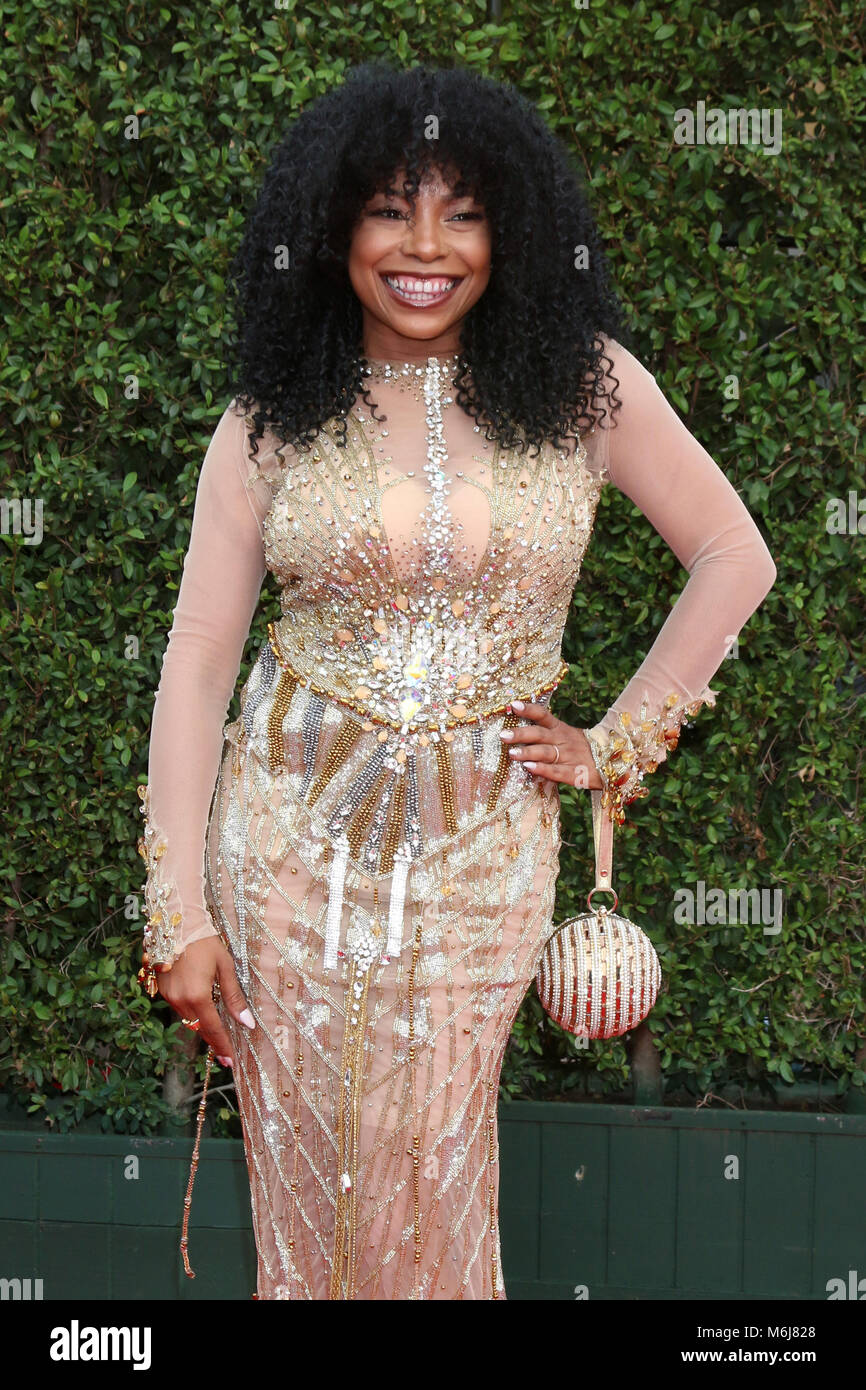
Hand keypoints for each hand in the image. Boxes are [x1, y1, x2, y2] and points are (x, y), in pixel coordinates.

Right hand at [156, 937, 254, 1065]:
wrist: (177, 923)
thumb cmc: (205, 942)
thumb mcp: (225, 967)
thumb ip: (234, 997)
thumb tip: (247, 1023)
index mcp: (197, 996)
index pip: (213, 1029)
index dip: (223, 1046)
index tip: (232, 1062)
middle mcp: (179, 1000)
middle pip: (199, 1028)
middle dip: (214, 1042)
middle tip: (227, 1057)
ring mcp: (167, 996)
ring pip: (188, 1020)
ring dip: (203, 1028)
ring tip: (219, 1037)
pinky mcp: (161, 990)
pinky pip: (180, 1008)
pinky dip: (192, 1014)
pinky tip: (203, 1013)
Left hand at [500, 700, 603, 788]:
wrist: (613, 761)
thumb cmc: (581, 748)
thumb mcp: (566, 734)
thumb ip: (545, 732)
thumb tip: (516, 727)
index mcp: (561, 728)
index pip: (543, 715)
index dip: (529, 710)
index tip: (513, 705)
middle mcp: (563, 740)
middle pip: (540, 735)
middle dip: (521, 734)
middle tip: (503, 735)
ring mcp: (569, 757)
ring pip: (546, 753)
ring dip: (528, 752)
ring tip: (511, 753)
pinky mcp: (574, 773)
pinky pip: (557, 771)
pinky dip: (543, 769)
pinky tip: (529, 768)